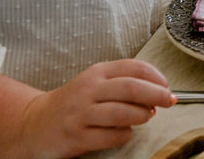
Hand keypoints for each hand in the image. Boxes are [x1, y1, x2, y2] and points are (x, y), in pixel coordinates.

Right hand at [18, 60, 172, 157]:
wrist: (34, 124)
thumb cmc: (74, 102)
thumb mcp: (95, 83)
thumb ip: (123, 82)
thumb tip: (159, 91)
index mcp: (96, 73)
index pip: (133, 67)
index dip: (156, 76)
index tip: (167, 86)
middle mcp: (88, 90)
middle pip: (130, 88)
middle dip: (156, 94)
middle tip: (169, 101)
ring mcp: (80, 114)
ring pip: (121, 112)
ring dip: (141, 115)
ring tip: (147, 117)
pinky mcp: (75, 137)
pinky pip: (109, 136)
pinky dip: (125, 134)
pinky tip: (126, 132)